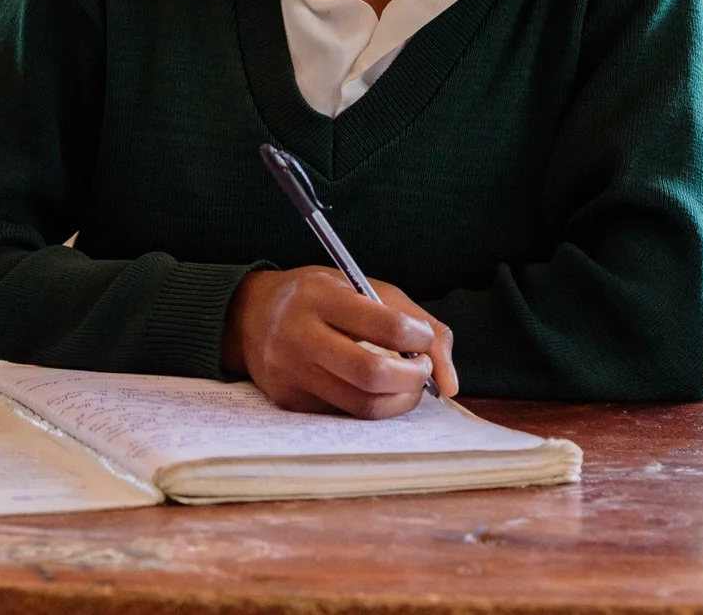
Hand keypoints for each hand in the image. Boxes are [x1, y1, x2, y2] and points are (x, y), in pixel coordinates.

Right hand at [221, 266, 458, 417]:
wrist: (252, 317)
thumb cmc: (320, 298)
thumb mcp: (363, 287)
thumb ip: (416, 321)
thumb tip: (450, 382)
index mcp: (320, 296)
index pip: (385, 324)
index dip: (419, 337)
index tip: (423, 339)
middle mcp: (299, 335)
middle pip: (372, 374)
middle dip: (413, 378)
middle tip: (421, 369)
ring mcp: (291, 373)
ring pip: (362, 405)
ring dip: (400, 400)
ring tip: (406, 382)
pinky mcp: (289, 401)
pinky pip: (345, 415)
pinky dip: (372, 406)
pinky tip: (375, 389)